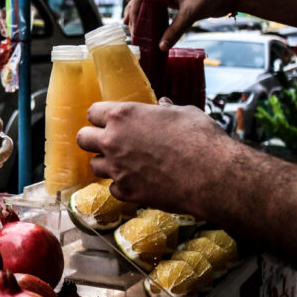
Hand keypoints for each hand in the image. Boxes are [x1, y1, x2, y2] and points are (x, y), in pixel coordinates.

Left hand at [76, 99, 237, 218]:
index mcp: (123, 115)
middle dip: (93, 140)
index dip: (101, 117)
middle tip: (109, 143)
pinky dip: (122, 185)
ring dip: (107, 164)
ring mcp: (117, 168)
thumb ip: (165, 110)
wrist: (213, 176)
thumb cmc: (201, 139)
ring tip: (126, 164)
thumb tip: (162, 105)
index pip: (92, 112)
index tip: (109, 121)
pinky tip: (139, 181)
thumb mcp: (184, 113)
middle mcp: (113, 140)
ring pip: (94, 166)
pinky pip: (112, 188)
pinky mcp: (126, 191)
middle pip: (82, 139)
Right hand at [123, 0, 232, 50]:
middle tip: (130, 32)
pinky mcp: (175, 3)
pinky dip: (153, 21)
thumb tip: (161, 47)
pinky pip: (159, 12)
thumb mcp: (191, 13)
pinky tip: (149, 31)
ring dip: (142, 19)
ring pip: (149, 7)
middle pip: (142, 2)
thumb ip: (176, 29)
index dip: (134, 11)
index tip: (130, 26)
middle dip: (135, 16)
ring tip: (135, 32)